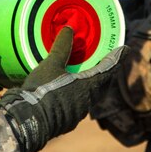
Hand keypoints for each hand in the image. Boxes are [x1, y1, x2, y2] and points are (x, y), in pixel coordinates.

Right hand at [0, 27, 122, 151]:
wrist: (26, 122)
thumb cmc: (42, 91)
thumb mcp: (51, 64)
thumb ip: (62, 47)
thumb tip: (69, 29)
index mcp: (88, 87)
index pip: (108, 69)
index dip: (116, 58)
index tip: (124, 49)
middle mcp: (86, 102)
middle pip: (101, 84)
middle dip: (104, 72)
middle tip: (105, 61)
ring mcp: (76, 114)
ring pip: (88, 96)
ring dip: (88, 84)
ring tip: (84, 75)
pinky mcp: (65, 122)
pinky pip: (75, 104)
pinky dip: (75, 94)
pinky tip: (66, 92)